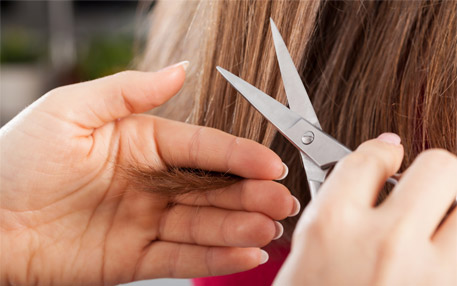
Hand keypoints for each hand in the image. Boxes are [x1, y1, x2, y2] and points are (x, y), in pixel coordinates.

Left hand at [0, 62, 297, 284]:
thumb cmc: (18, 160)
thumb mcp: (72, 109)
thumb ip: (131, 90)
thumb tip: (179, 69)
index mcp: (142, 142)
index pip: (202, 148)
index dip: (239, 156)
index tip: (271, 164)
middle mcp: (152, 182)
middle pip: (213, 188)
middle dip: (250, 195)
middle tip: (282, 201)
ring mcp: (146, 221)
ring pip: (204, 224)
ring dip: (240, 226)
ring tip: (269, 228)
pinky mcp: (136, 257)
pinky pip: (182, 257)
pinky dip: (215, 256)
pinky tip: (245, 252)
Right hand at [275, 134, 456, 284]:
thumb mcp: (305, 253)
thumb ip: (335, 208)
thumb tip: (370, 177)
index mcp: (332, 226)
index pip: (370, 156)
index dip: (381, 150)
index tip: (386, 154)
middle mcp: (385, 242)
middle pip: (438, 165)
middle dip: (428, 172)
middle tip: (419, 188)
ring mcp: (429, 271)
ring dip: (451, 207)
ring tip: (434, 222)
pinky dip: (452, 246)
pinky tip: (433, 258)